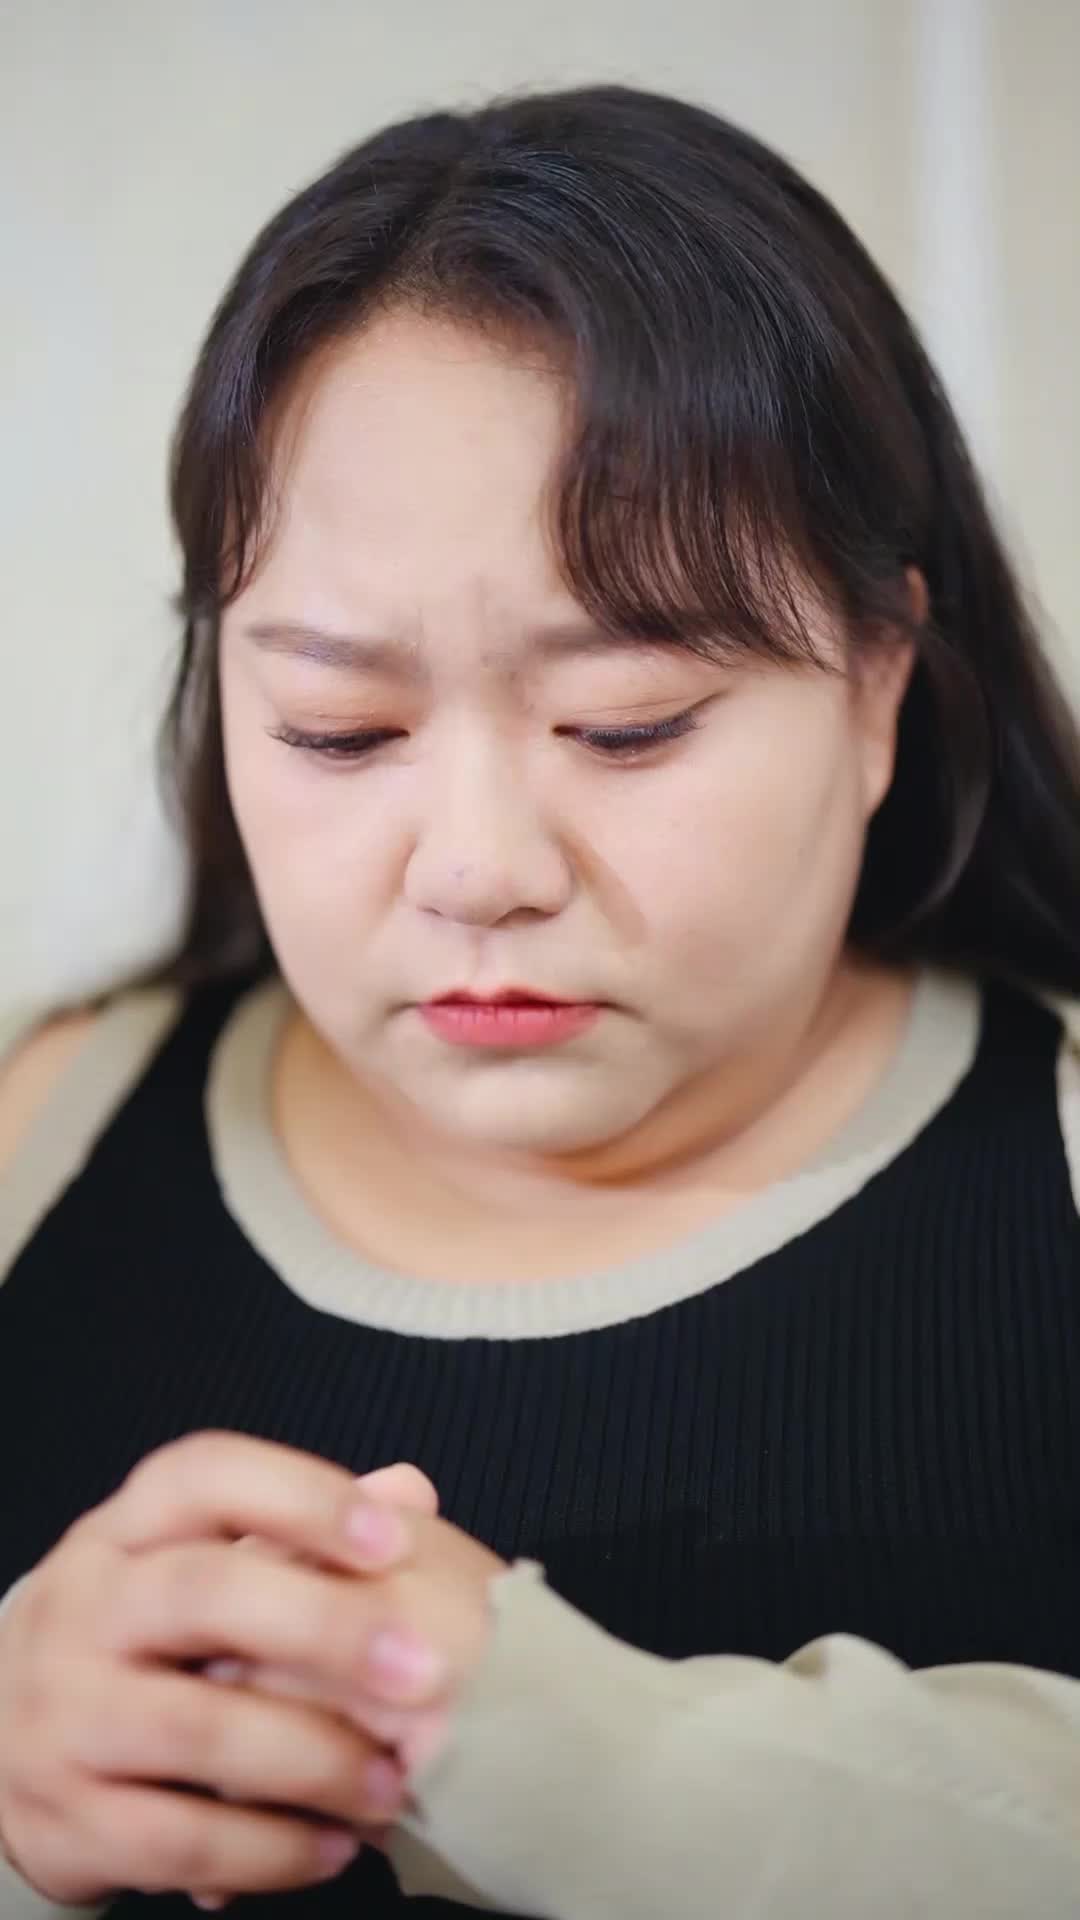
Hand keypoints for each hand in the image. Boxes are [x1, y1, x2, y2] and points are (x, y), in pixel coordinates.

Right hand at [0, 1433, 447, 1907]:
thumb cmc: (138, 1637)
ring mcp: (65, 1715)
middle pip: (203, 1593)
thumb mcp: (190, 1561)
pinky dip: (267, 1849)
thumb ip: (299, 1531)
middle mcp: (83, 1608)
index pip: (205, 1477)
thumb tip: (408, 1490)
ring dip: (311, 1757)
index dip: (302, 1499)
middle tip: (425, 1670)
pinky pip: (177, 1838)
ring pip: (194, 1727)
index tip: (394, 1540)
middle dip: (325, 1627)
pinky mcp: (67, 1819)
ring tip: (392, 1784)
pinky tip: (332, 1846)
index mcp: (124, 1532)